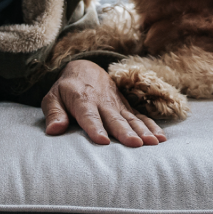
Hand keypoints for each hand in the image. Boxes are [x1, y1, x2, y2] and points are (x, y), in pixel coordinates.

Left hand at [41, 59, 165, 145]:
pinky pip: (140, 116)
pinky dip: (151, 126)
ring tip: (153, 142)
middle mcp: (103, 102)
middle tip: (135, 144)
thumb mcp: (52, 98)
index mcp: (82, 100)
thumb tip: (54, 130)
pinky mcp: (126, 107)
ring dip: (143, 130)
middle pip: (115, 119)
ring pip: (131, 118)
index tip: (103, 141)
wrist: (86, 69)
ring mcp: (117, 104)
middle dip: (125, 132)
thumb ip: (53, 113)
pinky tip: (160, 137)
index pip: (89, 116)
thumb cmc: (66, 89)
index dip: (96, 128)